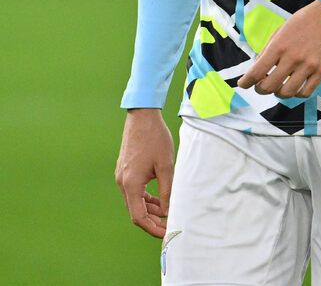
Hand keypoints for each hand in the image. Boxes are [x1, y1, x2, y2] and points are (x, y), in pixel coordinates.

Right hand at [115, 108, 174, 238]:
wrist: (142, 116)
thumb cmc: (155, 138)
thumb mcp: (165, 166)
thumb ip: (167, 191)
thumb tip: (168, 211)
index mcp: (131, 183)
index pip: (139, 217)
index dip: (152, 228)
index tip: (166, 233)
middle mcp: (122, 182)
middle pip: (135, 211)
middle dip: (152, 221)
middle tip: (169, 226)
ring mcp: (122, 176)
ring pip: (135, 202)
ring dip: (150, 210)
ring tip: (167, 214)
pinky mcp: (125, 170)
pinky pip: (134, 191)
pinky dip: (145, 198)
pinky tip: (159, 200)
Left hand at [237, 0, 320, 98]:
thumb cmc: (304, 22)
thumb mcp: (281, 30)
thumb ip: (268, 50)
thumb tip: (256, 69)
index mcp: (279, 45)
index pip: (257, 71)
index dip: (246, 82)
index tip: (243, 84)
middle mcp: (293, 57)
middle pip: (269, 87)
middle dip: (260, 89)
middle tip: (261, 86)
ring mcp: (309, 66)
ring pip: (287, 93)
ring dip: (279, 93)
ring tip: (279, 87)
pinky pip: (305, 92)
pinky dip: (296, 94)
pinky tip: (295, 87)